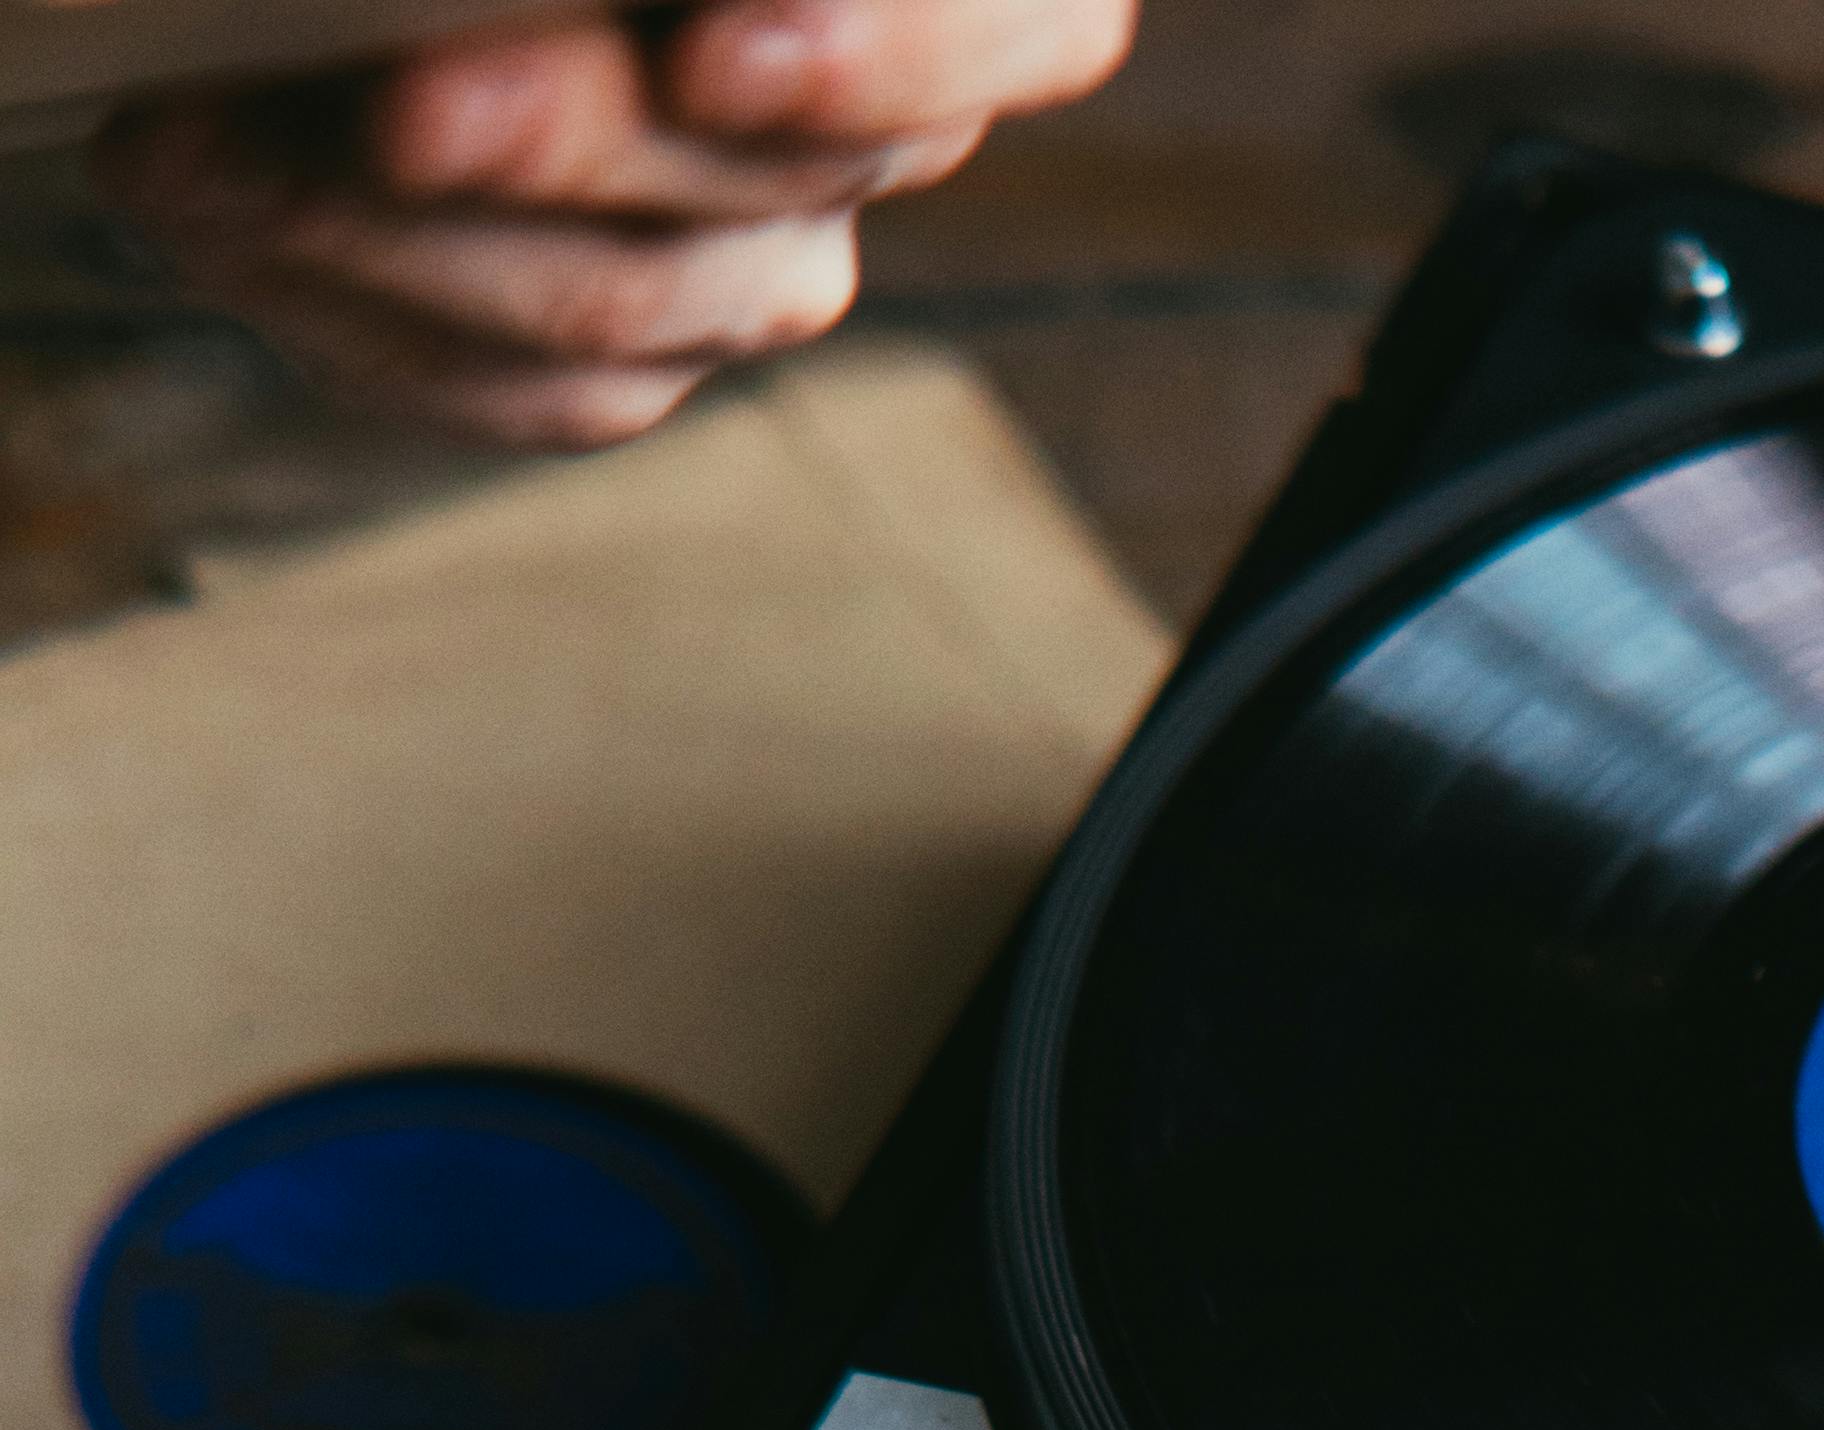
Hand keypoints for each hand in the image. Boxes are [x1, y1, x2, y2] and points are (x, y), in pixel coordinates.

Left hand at [98, 0, 1133, 451]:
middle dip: (559, 146)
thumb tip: (648, 36)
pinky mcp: (620, 361)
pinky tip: (192, 190)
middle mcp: (860, 125)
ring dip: (383, 240)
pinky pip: (517, 393)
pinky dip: (335, 299)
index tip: (713, 54)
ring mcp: (750, 264)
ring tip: (191, 148)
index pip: (1026, 29)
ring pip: (622, 313)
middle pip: (766, 184)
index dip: (895, 50)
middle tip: (394, 117)